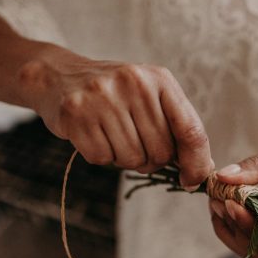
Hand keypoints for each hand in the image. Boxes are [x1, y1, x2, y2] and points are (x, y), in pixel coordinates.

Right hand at [19, 53, 212, 188]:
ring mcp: (103, 97)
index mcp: (159, 79)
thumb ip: (177, 128)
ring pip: (133, 159)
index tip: (193, 180)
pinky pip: (103, 158)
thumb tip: (199, 172)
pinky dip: (101, 156)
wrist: (58, 77)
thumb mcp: (150, 97)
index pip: (191, 130)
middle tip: (135, 143)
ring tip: (113, 135)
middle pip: (161, 152)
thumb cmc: (115, 95)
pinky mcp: (76, 114)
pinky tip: (94, 134)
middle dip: (152, 159)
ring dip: (125, 158)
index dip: (196, 162)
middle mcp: (133, 83)